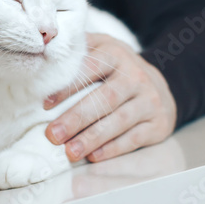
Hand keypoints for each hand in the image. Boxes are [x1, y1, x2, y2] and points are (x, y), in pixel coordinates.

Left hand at [44, 33, 176, 161]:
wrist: (160, 83)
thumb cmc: (117, 68)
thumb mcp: (101, 48)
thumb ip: (77, 49)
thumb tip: (44, 47)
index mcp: (116, 55)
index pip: (90, 69)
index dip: (67, 87)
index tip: (45, 105)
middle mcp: (136, 76)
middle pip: (104, 99)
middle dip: (76, 119)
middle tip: (53, 135)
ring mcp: (150, 100)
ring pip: (119, 121)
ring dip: (92, 138)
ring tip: (70, 151)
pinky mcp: (158, 123)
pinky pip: (134, 138)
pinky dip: (113, 148)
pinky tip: (94, 156)